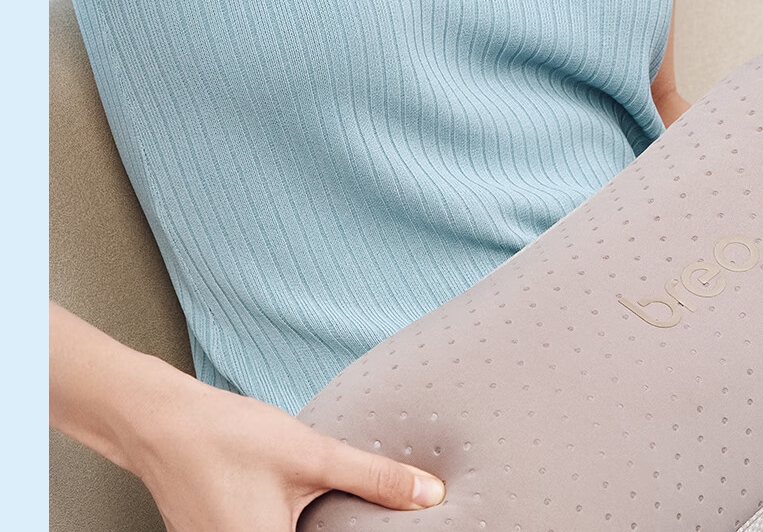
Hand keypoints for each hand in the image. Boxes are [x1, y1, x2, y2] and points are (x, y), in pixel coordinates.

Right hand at [136, 383, 445, 530]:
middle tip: (360, 514)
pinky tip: (302, 508)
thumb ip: (374, 479)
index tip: (384, 526)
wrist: (156, 419)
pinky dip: (290, 525)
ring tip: (330, 509)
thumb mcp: (313, 456)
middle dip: (334, 528)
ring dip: (315, 528)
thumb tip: (429, 495)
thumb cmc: (226, 437)